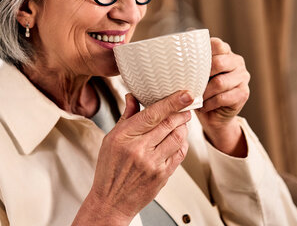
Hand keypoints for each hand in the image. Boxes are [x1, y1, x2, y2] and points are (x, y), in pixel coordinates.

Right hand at [74, 91, 192, 224]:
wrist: (111, 201)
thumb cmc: (109, 169)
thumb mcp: (110, 139)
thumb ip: (126, 117)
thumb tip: (133, 97)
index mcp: (124, 136)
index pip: (152, 114)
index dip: (172, 102)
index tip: (185, 95)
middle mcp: (138, 149)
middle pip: (168, 124)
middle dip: (181, 112)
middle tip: (186, 104)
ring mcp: (152, 163)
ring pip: (177, 137)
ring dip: (183, 127)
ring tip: (182, 121)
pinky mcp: (162, 175)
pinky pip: (179, 154)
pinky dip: (182, 143)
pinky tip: (178, 138)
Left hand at [195, 38, 249, 156]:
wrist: (213, 115)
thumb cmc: (201, 90)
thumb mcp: (195, 74)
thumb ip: (191, 63)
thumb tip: (174, 56)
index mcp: (225, 52)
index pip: (216, 44)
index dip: (202, 53)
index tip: (189, 63)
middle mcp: (237, 62)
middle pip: (218, 63)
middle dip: (201, 75)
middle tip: (190, 84)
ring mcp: (242, 77)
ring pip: (219, 82)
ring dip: (204, 92)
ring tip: (196, 97)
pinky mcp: (243, 94)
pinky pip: (222, 98)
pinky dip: (209, 103)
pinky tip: (203, 106)